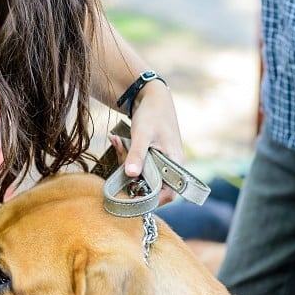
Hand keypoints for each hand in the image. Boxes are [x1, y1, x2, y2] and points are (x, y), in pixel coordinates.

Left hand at [111, 81, 182, 205]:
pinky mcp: (152, 156)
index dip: (151, 199)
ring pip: (143, 175)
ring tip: (118, 143)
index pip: (169, 193)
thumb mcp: (142, 134)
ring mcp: (162, 161)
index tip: (131, 196)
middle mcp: (171, 165)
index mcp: (175, 163)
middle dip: (132, 177)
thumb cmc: (152, 113)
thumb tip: (131, 175)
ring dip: (127, 164)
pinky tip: (118, 142)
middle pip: (152, 185)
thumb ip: (136, 155)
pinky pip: (139, 165)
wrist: (152, 96)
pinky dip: (127, 157)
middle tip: (120, 157)